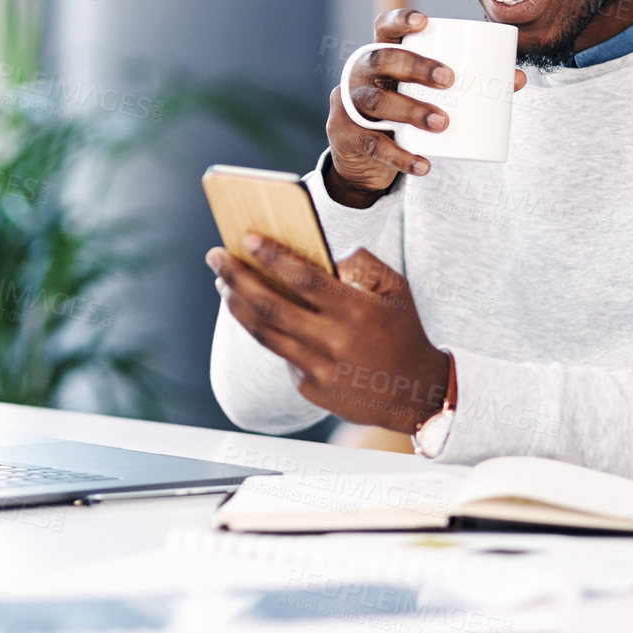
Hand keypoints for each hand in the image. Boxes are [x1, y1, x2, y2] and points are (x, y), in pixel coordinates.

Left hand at [207, 236, 450, 432]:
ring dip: (238, 307)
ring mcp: (319, 369)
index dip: (271, 257)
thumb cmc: (403, 331)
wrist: (416, 393)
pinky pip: (282, 357)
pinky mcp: (311, 390)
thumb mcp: (396, 289)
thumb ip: (363, 264)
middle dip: (237, 278)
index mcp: (356, 311)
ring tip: (223, 286)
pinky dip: (267, 334)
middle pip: (270, 306)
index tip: (246, 238)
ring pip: (265, 334)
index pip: (303, 278)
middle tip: (215, 257)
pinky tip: (256, 316)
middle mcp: (334, 341)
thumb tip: (324, 255)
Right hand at [325, 9, 527, 206]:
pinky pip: (373, 145)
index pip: (384, 28)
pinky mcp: (348, 136)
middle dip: (414, 66)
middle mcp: (360, 74)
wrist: (361, 156)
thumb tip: (519, 79)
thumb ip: (467, 83)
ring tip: (442, 123)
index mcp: (381, 56)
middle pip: (380, 60)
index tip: (424, 21)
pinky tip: (423, 164)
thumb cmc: (402, 111)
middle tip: (449, 80)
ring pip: (375, 102)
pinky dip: (401, 157)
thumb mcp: (424, 94)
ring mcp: (349, 105)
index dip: (400, 19)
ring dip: (410, 110)